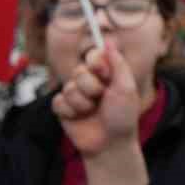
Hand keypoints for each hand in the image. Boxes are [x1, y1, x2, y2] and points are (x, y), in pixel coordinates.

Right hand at [51, 43, 141, 157]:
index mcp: (107, 75)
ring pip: (68, 87)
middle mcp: (90, 82)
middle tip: (101, 97)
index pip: (93, 56)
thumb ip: (118, 63)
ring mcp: (76, 95)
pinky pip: (58, 101)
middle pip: (78, 71)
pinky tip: (79, 118)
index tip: (104, 73)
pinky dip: (70, 111)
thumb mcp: (126, 87)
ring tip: (92, 111)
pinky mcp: (63, 109)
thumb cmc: (122, 116)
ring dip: (82, 102)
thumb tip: (108, 42)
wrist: (109, 143)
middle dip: (90, 86)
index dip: (96, 63)